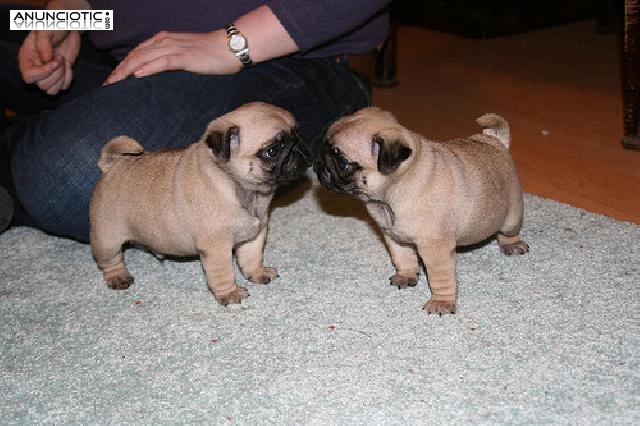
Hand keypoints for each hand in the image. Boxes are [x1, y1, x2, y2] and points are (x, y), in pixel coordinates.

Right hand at [18, 30, 80, 94]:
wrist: (68, 29)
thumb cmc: (54, 27)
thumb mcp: (46, 31)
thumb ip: (43, 45)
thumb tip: (45, 61)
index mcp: (26, 58)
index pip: (28, 76)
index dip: (43, 73)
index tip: (55, 62)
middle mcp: (35, 69)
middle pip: (42, 85)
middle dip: (56, 73)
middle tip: (60, 58)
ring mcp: (47, 75)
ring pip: (51, 90)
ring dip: (62, 78)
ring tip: (63, 62)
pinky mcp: (59, 77)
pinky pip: (62, 87)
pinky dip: (68, 79)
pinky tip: (68, 65)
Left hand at [105, 30, 239, 84]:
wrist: (230, 47)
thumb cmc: (211, 53)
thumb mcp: (186, 55)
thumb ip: (170, 60)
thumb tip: (157, 72)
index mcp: (164, 40)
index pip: (137, 52)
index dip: (123, 65)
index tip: (113, 78)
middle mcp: (165, 41)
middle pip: (135, 55)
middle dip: (119, 70)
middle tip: (108, 84)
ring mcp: (174, 48)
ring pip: (144, 58)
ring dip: (127, 70)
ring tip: (115, 82)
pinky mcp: (184, 57)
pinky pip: (162, 62)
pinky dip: (148, 68)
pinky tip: (137, 76)